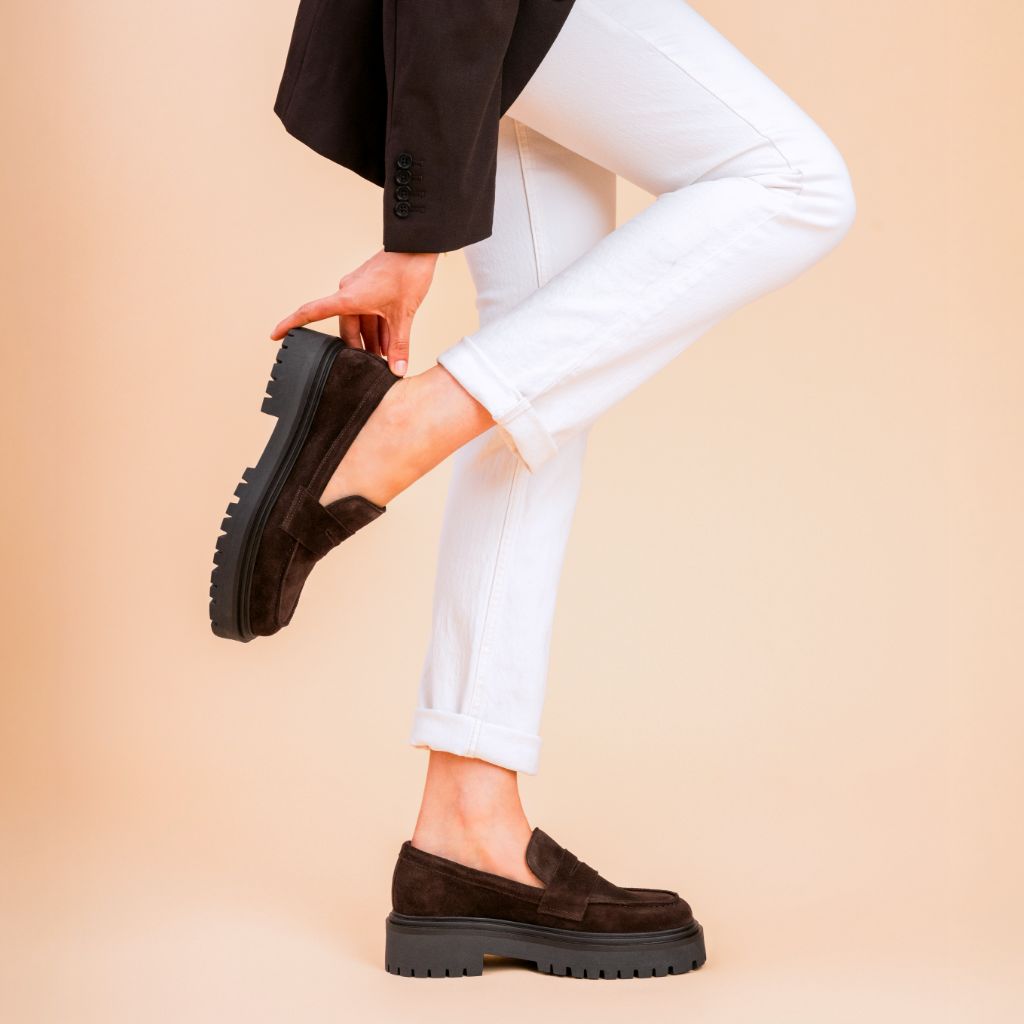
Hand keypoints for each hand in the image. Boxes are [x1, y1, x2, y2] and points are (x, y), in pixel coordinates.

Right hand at [270, 249, 438, 375]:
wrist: (417, 247)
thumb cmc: (407, 273)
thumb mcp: (403, 314)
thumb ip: (399, 345)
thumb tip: (397, 370)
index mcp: (347, 298)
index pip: (310, 312)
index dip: (290, 324)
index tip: (275, 335)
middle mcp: (348, 292)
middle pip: (346, 328)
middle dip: (360, 347)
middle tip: (373, 365)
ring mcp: (359, 288)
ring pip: (360, 321)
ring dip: (373, 339)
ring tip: (387, 356)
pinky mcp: (371, 286)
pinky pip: (369, 312)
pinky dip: (379, 327)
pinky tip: (391, 343)